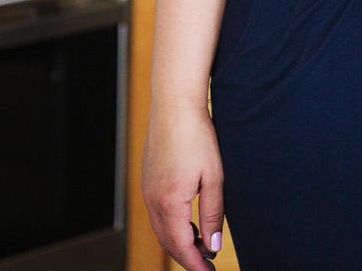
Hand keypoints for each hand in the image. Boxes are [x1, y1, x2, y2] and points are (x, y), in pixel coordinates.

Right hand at [142, 104, 225, 268]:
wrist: (174, 107)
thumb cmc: (197, 137)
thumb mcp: (214, 177)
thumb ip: (213, 214)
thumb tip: (212, 246)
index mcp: (170, 202)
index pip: (181, 246)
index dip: (195, 264)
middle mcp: (153, 200)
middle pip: (168, 242)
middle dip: (186, 257)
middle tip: (206, 266)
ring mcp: (147, 191)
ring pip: (160, 229)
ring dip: (178, 242)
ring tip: (200, 247)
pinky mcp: (148, 181)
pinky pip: (157, 214)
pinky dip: (171, 226)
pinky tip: (187, 223)